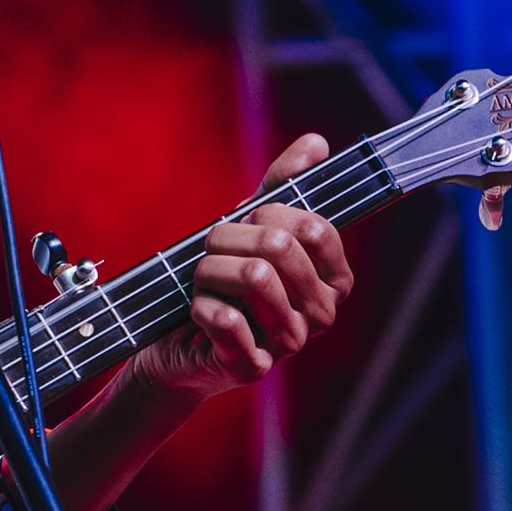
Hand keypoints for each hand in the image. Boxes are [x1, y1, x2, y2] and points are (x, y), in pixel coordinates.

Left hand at [125, 133, 354, 405]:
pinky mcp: (254, 367)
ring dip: (209, 270)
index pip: (315, 226)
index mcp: (334, 279)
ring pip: (253, 277)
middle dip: (229, 237)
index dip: (269, 213)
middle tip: (212, 252)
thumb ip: (284, 185)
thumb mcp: (252, 227)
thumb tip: (316, 143)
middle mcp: (321, 314)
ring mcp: (290, 343)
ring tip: (203, 283)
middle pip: (279, 246)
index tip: (248, 223)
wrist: (177, 341)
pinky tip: (198, 314)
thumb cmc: (224, 281)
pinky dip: (199, 305)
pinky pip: (227, 319)